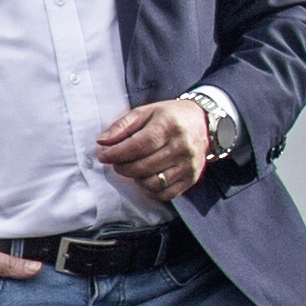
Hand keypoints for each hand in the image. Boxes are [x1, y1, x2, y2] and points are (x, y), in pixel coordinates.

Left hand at [89, 95, 219, 202]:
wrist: (203, 122)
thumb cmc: (170, 117)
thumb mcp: (145, 112)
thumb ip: (122, 126)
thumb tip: (101, 141)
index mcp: (168, 126)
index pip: (138, 145)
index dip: (117, 154)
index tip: (103, 156)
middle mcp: (181, 147)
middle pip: (143, 167)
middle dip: (122, 167)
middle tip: (116, 162)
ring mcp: (188, 165)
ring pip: (153, 183)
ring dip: (135, 179)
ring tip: (133, 168)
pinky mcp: (191, 178)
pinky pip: (165, 194)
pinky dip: (150, 190)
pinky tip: (145, 178)